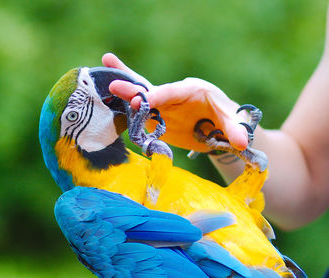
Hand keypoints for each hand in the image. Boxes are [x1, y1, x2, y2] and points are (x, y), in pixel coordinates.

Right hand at [102, 53, 248, 151]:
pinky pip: (141, 114)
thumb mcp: (234, 123)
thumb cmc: (229, 120)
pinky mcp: (159, 118)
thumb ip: (236, 130)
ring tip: (106, 81)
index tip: (144, 100)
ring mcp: (165, 106)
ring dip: (125, 94)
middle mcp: (176, 94)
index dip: (160, 95)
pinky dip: (127, 109)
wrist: (220, 127)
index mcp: (195, 90)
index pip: (175, 91)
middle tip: (115, 85)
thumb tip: (243, 142)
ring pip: (143, 98)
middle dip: (135, 89)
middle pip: (154, 90)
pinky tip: (109, 100)